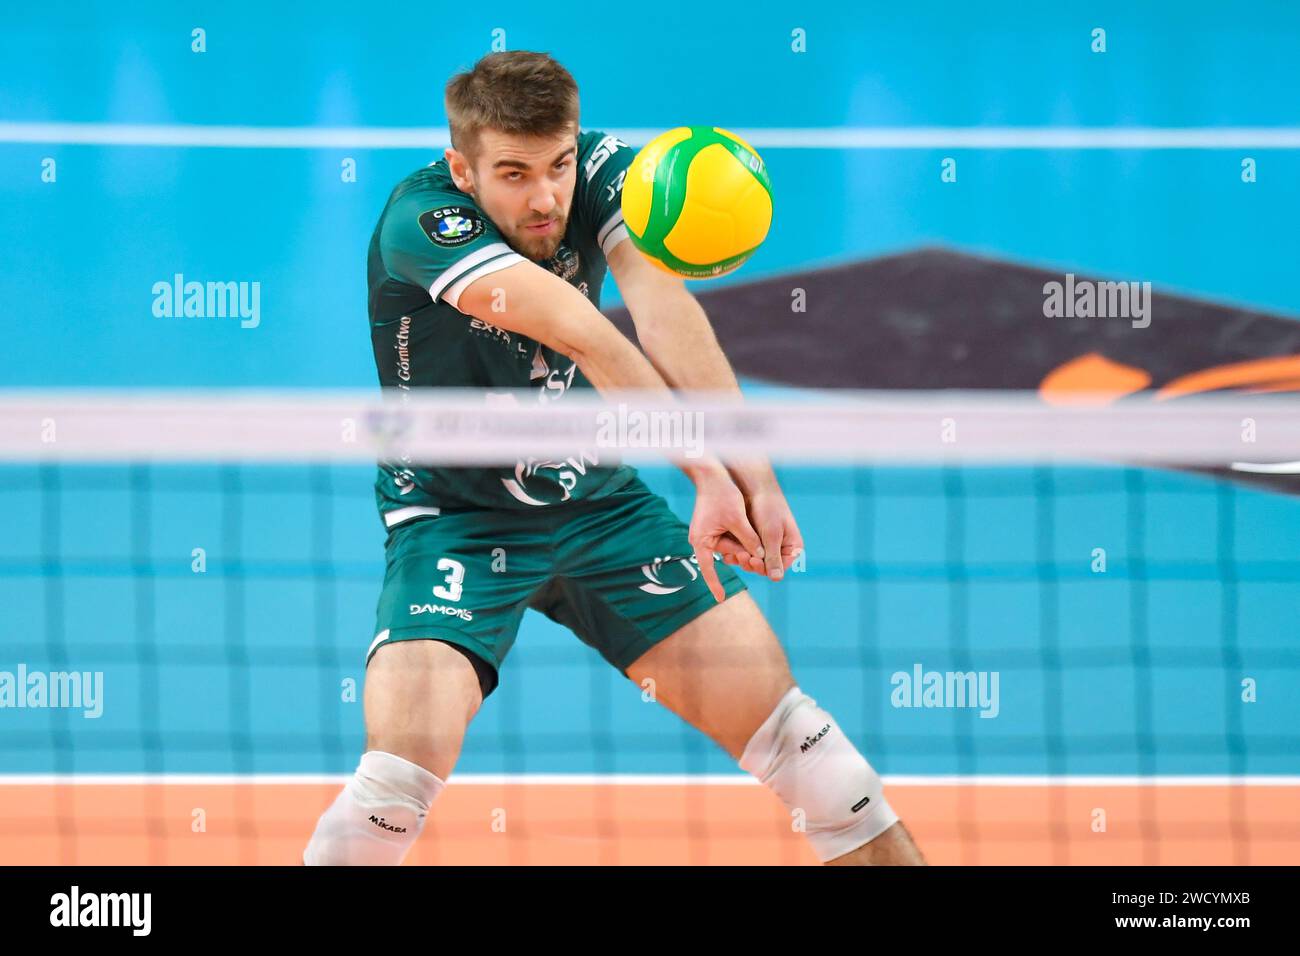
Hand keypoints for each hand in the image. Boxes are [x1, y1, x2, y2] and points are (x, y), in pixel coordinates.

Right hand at [686, 467, 763, 602]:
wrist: (713, 475)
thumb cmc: (721, 495)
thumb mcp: (737, 520)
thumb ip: (748, 539)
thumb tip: (760, 556)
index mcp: (701, 541)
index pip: (707, 569)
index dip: (715, 584)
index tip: (720, 599)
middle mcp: (702, 540)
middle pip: (726, 555)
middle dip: (742, 555)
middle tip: (758, 554)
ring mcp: (708, 533)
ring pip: (731, 547)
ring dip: (744, 545)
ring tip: (756, 541)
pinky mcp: (715, 527)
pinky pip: (730, 538)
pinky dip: (741, 538)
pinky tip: (752, 533)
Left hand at [716, 483, 802, 581]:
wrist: (755, 487)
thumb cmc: (769, 507)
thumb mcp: (771, 533)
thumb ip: (773, 556)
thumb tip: (776, 579)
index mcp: (793, 548)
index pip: (780, 567)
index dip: (765, 567)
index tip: (752, 561)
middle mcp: (782, 549)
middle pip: (766, 566)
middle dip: (752, 563)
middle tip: (740, 557)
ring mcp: (768, 545)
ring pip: (755, 560)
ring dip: (743, 559)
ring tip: (732, 555)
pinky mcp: (755, 541)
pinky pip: (747, 552)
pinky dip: (737, 553)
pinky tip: (727, 553)